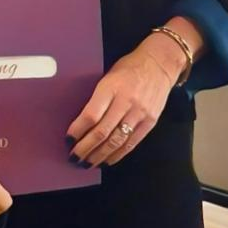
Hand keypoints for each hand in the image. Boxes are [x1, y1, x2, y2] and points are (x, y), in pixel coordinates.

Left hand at [65, 40, 179, 168]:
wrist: (159, 64)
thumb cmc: (128, 68)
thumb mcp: (107, 76)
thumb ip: (97, 97)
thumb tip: (81, 121)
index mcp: (111, 87)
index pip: (91, 114)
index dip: (78, 130)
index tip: (68, 140)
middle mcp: (125, 102)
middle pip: (102, 132)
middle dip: (85, 148)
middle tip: (74, 158)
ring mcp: (139, 114)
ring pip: (116, 141)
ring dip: (100, 155)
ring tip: (87, 163)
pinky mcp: (150, 122)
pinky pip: (131, 143)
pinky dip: (117, 154)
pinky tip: (107, 160)